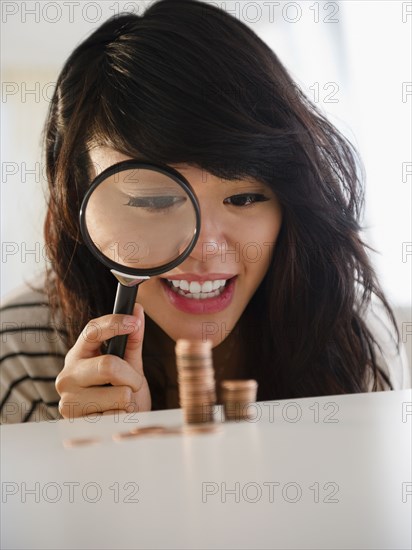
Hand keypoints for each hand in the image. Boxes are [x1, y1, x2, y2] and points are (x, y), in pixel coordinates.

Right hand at [56, 303, 150, 418]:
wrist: (119, 428)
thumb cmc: (122, 391)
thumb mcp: (129, 364)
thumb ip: (133, 339)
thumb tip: (138, 309)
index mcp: (78, 355)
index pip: (91, 331)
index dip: (114, 323)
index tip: (134, 322)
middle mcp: (67, 376)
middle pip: (109, 365)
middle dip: (131, 377)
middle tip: (134, 384)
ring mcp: (68, 401)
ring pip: (119, 394)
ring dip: (130, 400)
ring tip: (121, 404)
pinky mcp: (77, 425)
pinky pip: (118, 416)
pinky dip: (125, 417)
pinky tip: (115, 417)